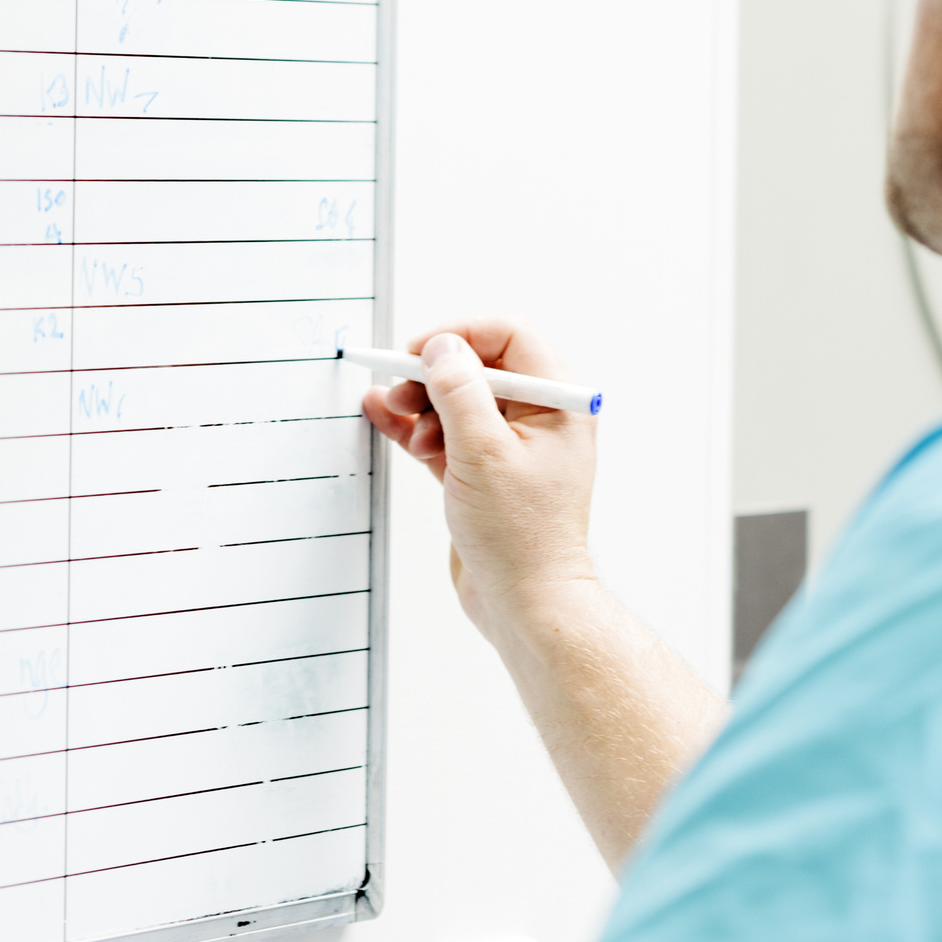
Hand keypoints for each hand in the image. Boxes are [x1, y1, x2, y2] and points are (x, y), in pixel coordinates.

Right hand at [362, 320, 598, 634]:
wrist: (525, 604)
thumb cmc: (521, 537)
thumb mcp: (483, 453)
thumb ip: (460, 392)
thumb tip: (441, 347)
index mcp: (557, 403)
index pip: (510, 338)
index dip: (462, 336)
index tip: (421, 351)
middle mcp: (539, 419)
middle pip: (479, 368)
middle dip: (434, 374)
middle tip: (399, 387)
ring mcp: (510, 447)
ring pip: (458, 402)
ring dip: (421, 403)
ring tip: (397, 417)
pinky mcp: (484, 472)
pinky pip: (446, 434)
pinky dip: (416, 427)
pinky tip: (384, 416)